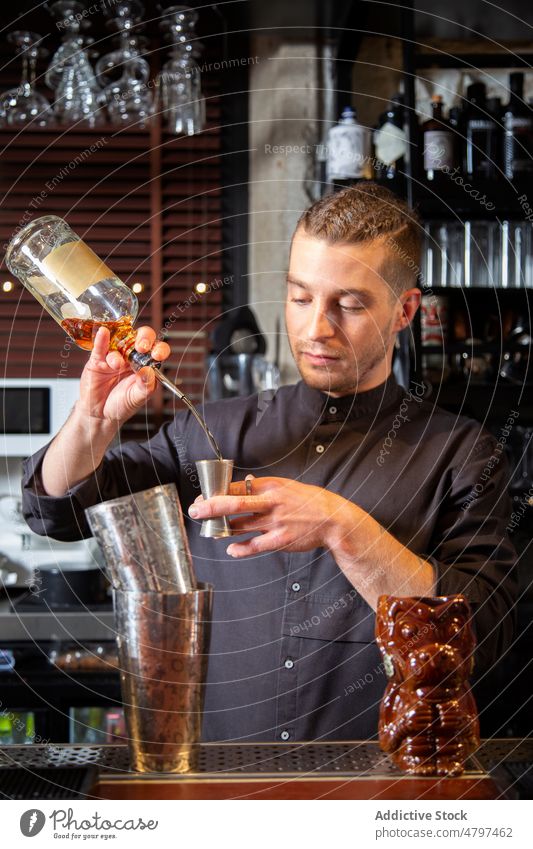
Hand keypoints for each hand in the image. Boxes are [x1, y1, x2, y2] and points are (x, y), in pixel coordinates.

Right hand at [78, 325, 169, 424]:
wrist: (100, 415)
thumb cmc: (121, 405)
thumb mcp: (137, 398)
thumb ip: (145, 386)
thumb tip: (150, 371)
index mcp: (145, 365)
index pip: (156, 350)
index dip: (159, 349)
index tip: (157, 355)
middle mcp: (131, 357)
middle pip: (140, 338)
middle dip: (144, 339)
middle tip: (141, 347)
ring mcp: (115, 356)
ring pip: (120, 342)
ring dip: (121, 349)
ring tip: (117, 365)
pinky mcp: (98, 360)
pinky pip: (100, 347)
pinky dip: (102, 339)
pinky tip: (104, 333)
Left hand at [188, 475, 349, 557]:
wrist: (332, 519)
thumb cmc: (307, 501)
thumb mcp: (286, 486)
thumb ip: (264, 486)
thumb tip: (246, 482)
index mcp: (270, 486)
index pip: (236, 486)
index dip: (216, 492)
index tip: (202, 497)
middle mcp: (270, 502)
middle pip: (234, 503)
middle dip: (210, 507)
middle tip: (195, 510)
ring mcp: (275, 522)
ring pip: (240, 526)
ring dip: (221, 529)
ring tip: (212, 531)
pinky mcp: (280, 540)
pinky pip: (254, 546)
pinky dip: (239, 549)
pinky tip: (231, 549)